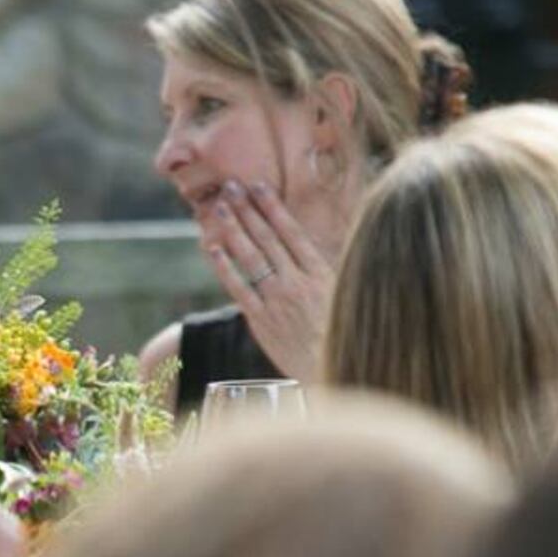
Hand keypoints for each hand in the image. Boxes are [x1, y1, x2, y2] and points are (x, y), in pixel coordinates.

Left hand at [203, 181, 336, 382]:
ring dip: (233, 229)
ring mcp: (277, 300)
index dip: (272, 207)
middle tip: (230, 187)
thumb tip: (311, 248)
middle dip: (247, 210)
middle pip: (267, 238)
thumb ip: (326, 271)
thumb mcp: (344, 295)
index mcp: (321, 273)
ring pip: (250, 257)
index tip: (258, 186)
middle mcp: (297, 281)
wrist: (332, 370)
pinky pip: (238, 288)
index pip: (292, 231)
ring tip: (219, 208)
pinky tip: (212, 248)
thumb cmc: (342, 335)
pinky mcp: (261, 320)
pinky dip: (224, 266)